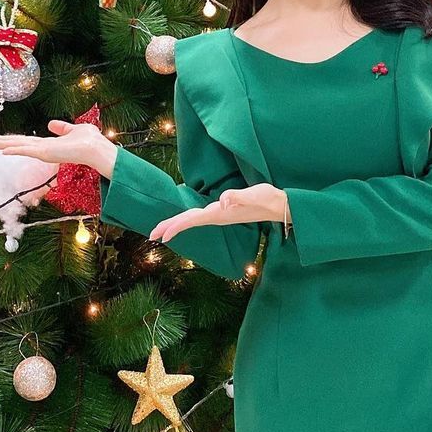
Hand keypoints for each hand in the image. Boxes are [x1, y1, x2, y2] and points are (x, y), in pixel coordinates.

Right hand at [0, 120, 110, 169]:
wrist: (95, 148)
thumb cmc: (88, 140)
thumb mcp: (73, 130)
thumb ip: (62, 128)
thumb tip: (51, 124)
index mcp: (49, 144)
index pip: (28, 141)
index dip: (14, 139)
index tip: (2, 139)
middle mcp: (44, 148)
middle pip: (19, 143)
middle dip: (3, 142)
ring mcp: (43, 151)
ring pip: (19, 146)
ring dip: (4, 144)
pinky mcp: (46, 153)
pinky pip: (27, 151)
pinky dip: (15, 150)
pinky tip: (3, 151)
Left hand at [149, 183, 284, 243]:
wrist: (280, 207)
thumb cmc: (268, 200)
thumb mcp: (255, 195)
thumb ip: (239, 197)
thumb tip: (223, 201)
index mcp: (220, 214)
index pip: (193, 220)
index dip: (176, 226)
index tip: (161, 236)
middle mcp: (218, 216)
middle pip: (188, 221)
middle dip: (170, 227)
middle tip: (151, 235)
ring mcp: (221, 215)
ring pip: (193, 220)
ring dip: (177, 224)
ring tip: (162, 230)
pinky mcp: (225, 211)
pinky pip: (201, 217)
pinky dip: (188, 220)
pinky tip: (185, 220)